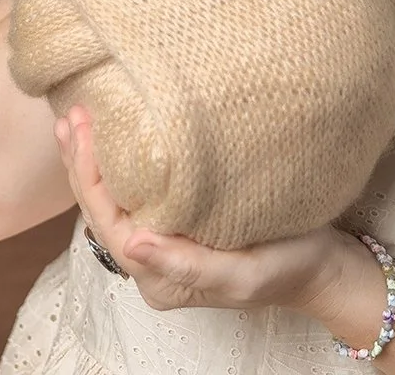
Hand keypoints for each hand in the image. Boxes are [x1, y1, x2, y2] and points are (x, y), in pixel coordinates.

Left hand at [54, 105, 348, 315]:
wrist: (324, 268)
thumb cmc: (289, 269)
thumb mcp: (242, 273)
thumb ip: (187, 264)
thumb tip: (132, 244)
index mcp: (159, 279)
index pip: (107, 222)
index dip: (89, 175)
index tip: (82, 129)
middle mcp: (153, 263)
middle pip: (102, 210)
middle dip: (81, 164)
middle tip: (71, 116)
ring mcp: (165, 244)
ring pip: (115, 201)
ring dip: (94, 162)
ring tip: (77, 122)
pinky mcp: (180, 225)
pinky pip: (137, 194)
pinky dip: (118, 165)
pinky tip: (114, 139)